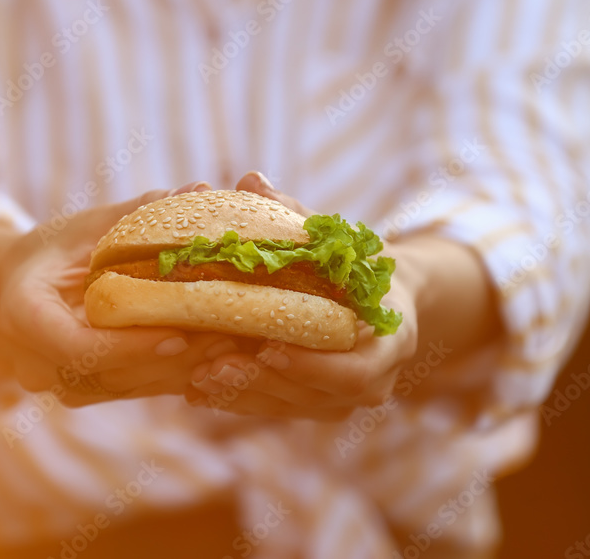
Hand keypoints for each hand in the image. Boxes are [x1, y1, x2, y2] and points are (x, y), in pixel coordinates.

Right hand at [0, 180, 231, 405]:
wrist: (23, 284)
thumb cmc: (58, 247)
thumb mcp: (90, 224)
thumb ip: (141, 212)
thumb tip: (200, 189)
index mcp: (22, 314)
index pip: (75, 345)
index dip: (130, 346)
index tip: (179, 334)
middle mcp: (34, 362)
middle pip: (109, 373)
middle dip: (170, 361)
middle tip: (226, 340)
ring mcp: (62, 385)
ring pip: (128, 389)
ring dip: (182, 372)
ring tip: (232, 348)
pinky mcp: (90, 393)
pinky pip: (137, 391)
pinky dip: (178, 375)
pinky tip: (220, 356)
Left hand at [184, 171, 418, 420]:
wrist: (385, 299)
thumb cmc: (357, 262)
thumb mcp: (337, 238)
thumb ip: (296, 216)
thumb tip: (252, 180)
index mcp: (392, 340)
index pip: (356, 370)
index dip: (312, 365)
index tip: (268, 348)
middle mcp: (375, 380)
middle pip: (316, 394)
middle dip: (263, 382)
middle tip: (213, 366)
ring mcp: (345, 400)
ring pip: (292, 406)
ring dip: (243, 396)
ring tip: (197, 377)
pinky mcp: (318, 406)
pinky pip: (278, 409)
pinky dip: (238, 401)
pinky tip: (198, 390)